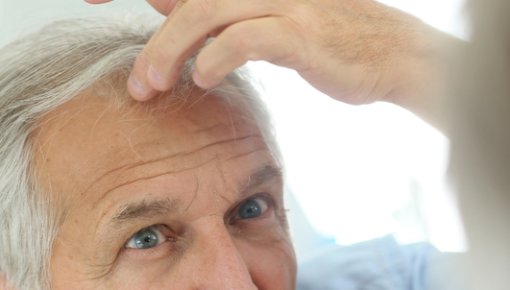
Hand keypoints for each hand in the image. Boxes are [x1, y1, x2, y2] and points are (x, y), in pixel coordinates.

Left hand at [86, 0, 447, 120]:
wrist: (388, 52)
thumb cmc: (325, 43)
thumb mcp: (267, 22)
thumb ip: (220, 15)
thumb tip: (174, 16)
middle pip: (186, 1)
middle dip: (151, 41)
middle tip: (137, 85)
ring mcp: (282, 4)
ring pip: (205, 14)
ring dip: (170, 52)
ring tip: (155, 87)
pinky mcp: (299, 32)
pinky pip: (246, 37)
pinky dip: (217, 57)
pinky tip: (203, 80)